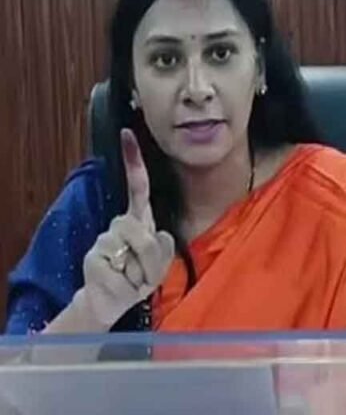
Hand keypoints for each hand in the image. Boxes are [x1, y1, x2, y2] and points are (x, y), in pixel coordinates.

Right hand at [77, 129, 175, 327]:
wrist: (111, 301)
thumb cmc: (138, 277)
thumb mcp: (160, 264)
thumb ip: (162, 248)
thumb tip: (152, 234)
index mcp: (140, 220)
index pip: (138, 187)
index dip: (133, 161)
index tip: (128, 134)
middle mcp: (121, 224)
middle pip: (142, 229)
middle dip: (152, 255)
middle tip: (146, 271)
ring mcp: (105, 240)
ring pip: (134, 249)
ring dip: (143, 270)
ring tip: (133, 277)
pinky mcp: (94, 257)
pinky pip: (121, 268)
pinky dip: (128, 282)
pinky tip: (122, 283)